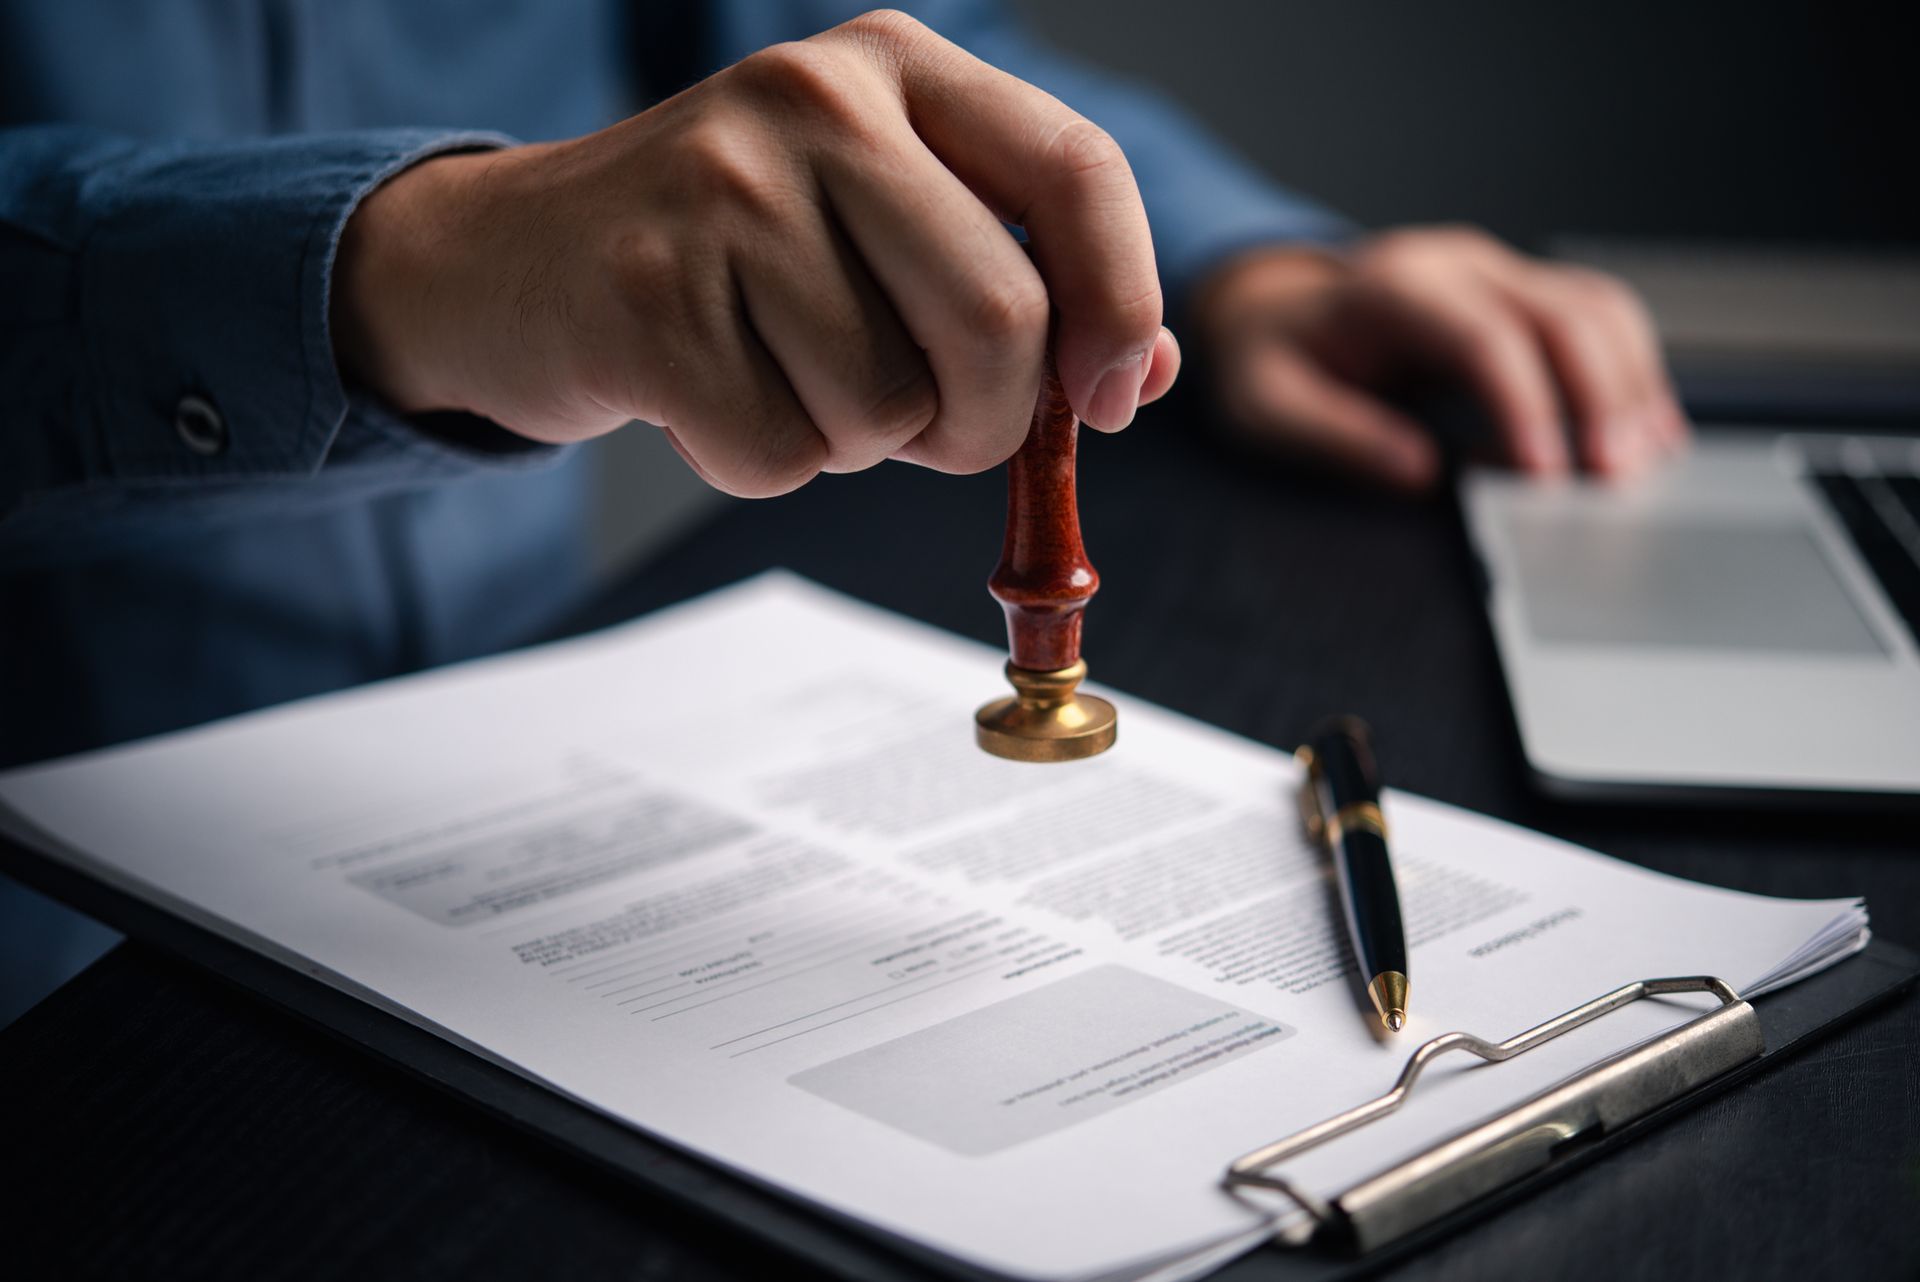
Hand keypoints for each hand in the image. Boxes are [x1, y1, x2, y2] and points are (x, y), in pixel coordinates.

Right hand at [333, 10, 1178, 496]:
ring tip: (787, 376)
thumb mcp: (888, 225)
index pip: (1076, 169)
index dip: (1122, 304)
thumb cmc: (738, 257)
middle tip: (934, 429)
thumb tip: (1140, 371)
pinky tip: (714, 396)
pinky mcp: (645, 296)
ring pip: (887, 405)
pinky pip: (781, 454)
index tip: (1107, 398)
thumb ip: (1024, 278)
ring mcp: (720, 189)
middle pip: (998, 316)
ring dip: (861, 444)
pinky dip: (768, 463)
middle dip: (986, 421)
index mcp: (898, 67)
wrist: (519, 262)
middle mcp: (813, 99)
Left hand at [1193, 227, 1687, 490]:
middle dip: (1599, 397)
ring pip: (1596, 308)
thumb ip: (1338, 435)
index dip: (1524, 403)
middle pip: (1561, 313)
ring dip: (1630, 383)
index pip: (1483, 335)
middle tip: (1614, 479)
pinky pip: (1598, 319)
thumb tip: (1420, 472)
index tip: (1546, 474)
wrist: (1276, 309)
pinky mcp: (1522, 292)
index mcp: (1393, 286)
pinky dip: (1632, 371)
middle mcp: (1457, 264)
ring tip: (1643, 462)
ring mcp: (1497, 271)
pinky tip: (1647, 431)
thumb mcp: (1269, 406)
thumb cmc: (1272, 360)